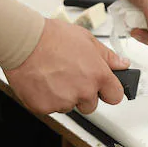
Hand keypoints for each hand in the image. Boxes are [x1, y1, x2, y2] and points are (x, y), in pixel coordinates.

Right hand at [5, 18, 129, 114]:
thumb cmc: (54, 38)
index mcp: (98, 75)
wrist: (25, 43)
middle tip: (72, 76)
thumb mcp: (88, 40)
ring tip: (55, 75)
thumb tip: (122, 64)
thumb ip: (108, 56)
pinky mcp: (44, 108)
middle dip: (84, 94)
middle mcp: (83, 91)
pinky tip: (44, 82)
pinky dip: (47, 99)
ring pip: (70, 106)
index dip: (109, 91)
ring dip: (65, 96)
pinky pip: (51, 108)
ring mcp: (64, 101)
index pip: (115, 96)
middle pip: (91, 105)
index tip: (105, 88)